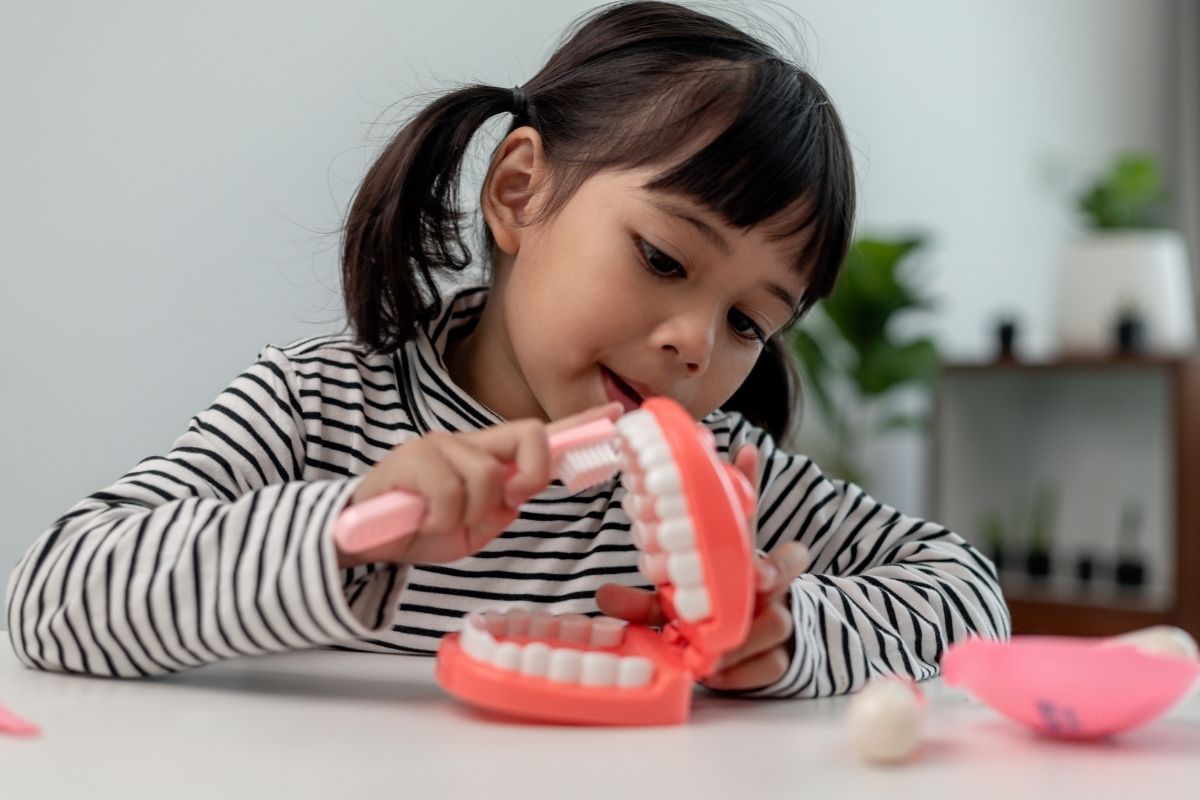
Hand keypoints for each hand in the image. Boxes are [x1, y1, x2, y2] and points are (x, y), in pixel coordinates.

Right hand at [337, 402, 622, 567]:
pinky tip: (422, 522)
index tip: (616, 413)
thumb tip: (516, 495)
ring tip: (440, 523)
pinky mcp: (412, 458)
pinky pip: (452, 493)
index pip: (538, 433)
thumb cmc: (417, 529)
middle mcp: (466, 441)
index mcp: (485, 456)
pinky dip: (443, 521)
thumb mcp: (471, 528)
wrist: (359, 538)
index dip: (580, 422)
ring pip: (488, 477)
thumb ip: (499, 508)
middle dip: (532, 473)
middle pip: (528, 435)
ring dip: (469, 516)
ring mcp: (439, 445)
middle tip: (506, 501)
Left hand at [596, 444, 812, 690]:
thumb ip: (645, 603)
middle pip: (786, 565)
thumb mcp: (676, 606)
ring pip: (778, 621)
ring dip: (745, 638)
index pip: (748, 515)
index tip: (743, 449)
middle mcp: (768, 586)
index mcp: (741, 560)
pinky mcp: (784, 658)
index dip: (750, 480)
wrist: (749, 661)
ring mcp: (781, 619)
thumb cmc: (707, 620)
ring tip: (712, 655)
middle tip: (756, 576)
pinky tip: (720, 675)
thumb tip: (601, 595)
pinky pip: (772, 664)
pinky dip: (744, 673)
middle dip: (772, 568)